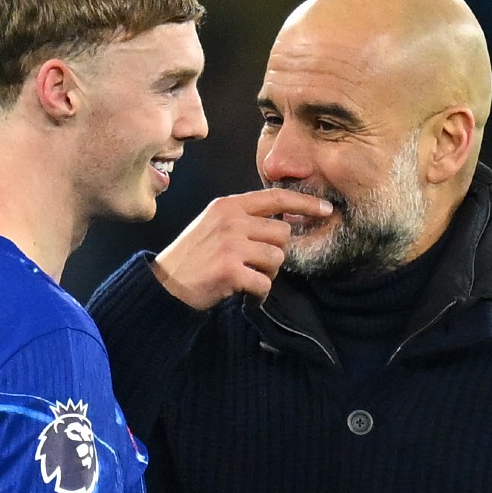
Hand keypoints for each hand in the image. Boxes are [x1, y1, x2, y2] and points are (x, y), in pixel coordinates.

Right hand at [152, 189, 331, 308]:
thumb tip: (283, 222)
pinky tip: (244, 294)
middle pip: (282, 233)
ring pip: (277, 259)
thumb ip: (243, 219)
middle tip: (255, 266)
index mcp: (228, 205)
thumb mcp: (214, 225)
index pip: (276, 197)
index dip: (305, 203)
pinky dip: (259, 294)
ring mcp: (230, 244)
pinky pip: (265, 283)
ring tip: (246, 279)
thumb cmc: (193, 258)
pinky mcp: (230, 270)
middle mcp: (231, 220)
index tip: (325, 209)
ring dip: (267, 274)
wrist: (166, 285)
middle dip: (275, 253)